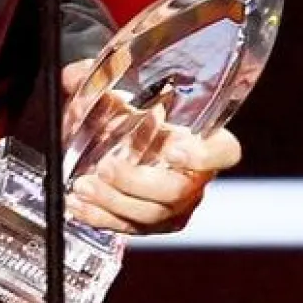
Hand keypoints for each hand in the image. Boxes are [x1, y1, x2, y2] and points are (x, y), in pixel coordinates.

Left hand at [60, 59, 241, 234]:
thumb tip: (78, 74)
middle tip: (106, 166)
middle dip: (138, 182)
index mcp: (200, 139)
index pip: (224, 151)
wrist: (114, 139)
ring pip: (152, 215)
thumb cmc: (129, 113)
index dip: (204, 155)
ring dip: (113, 202)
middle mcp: (193, 177)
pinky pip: (130, 228)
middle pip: (178, 190)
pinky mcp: (150, 224)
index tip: (174, 149)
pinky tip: (80, 205)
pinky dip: (101, 218)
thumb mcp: (117, 89)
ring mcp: (174, 205)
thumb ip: (99, 78)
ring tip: (84, 186)